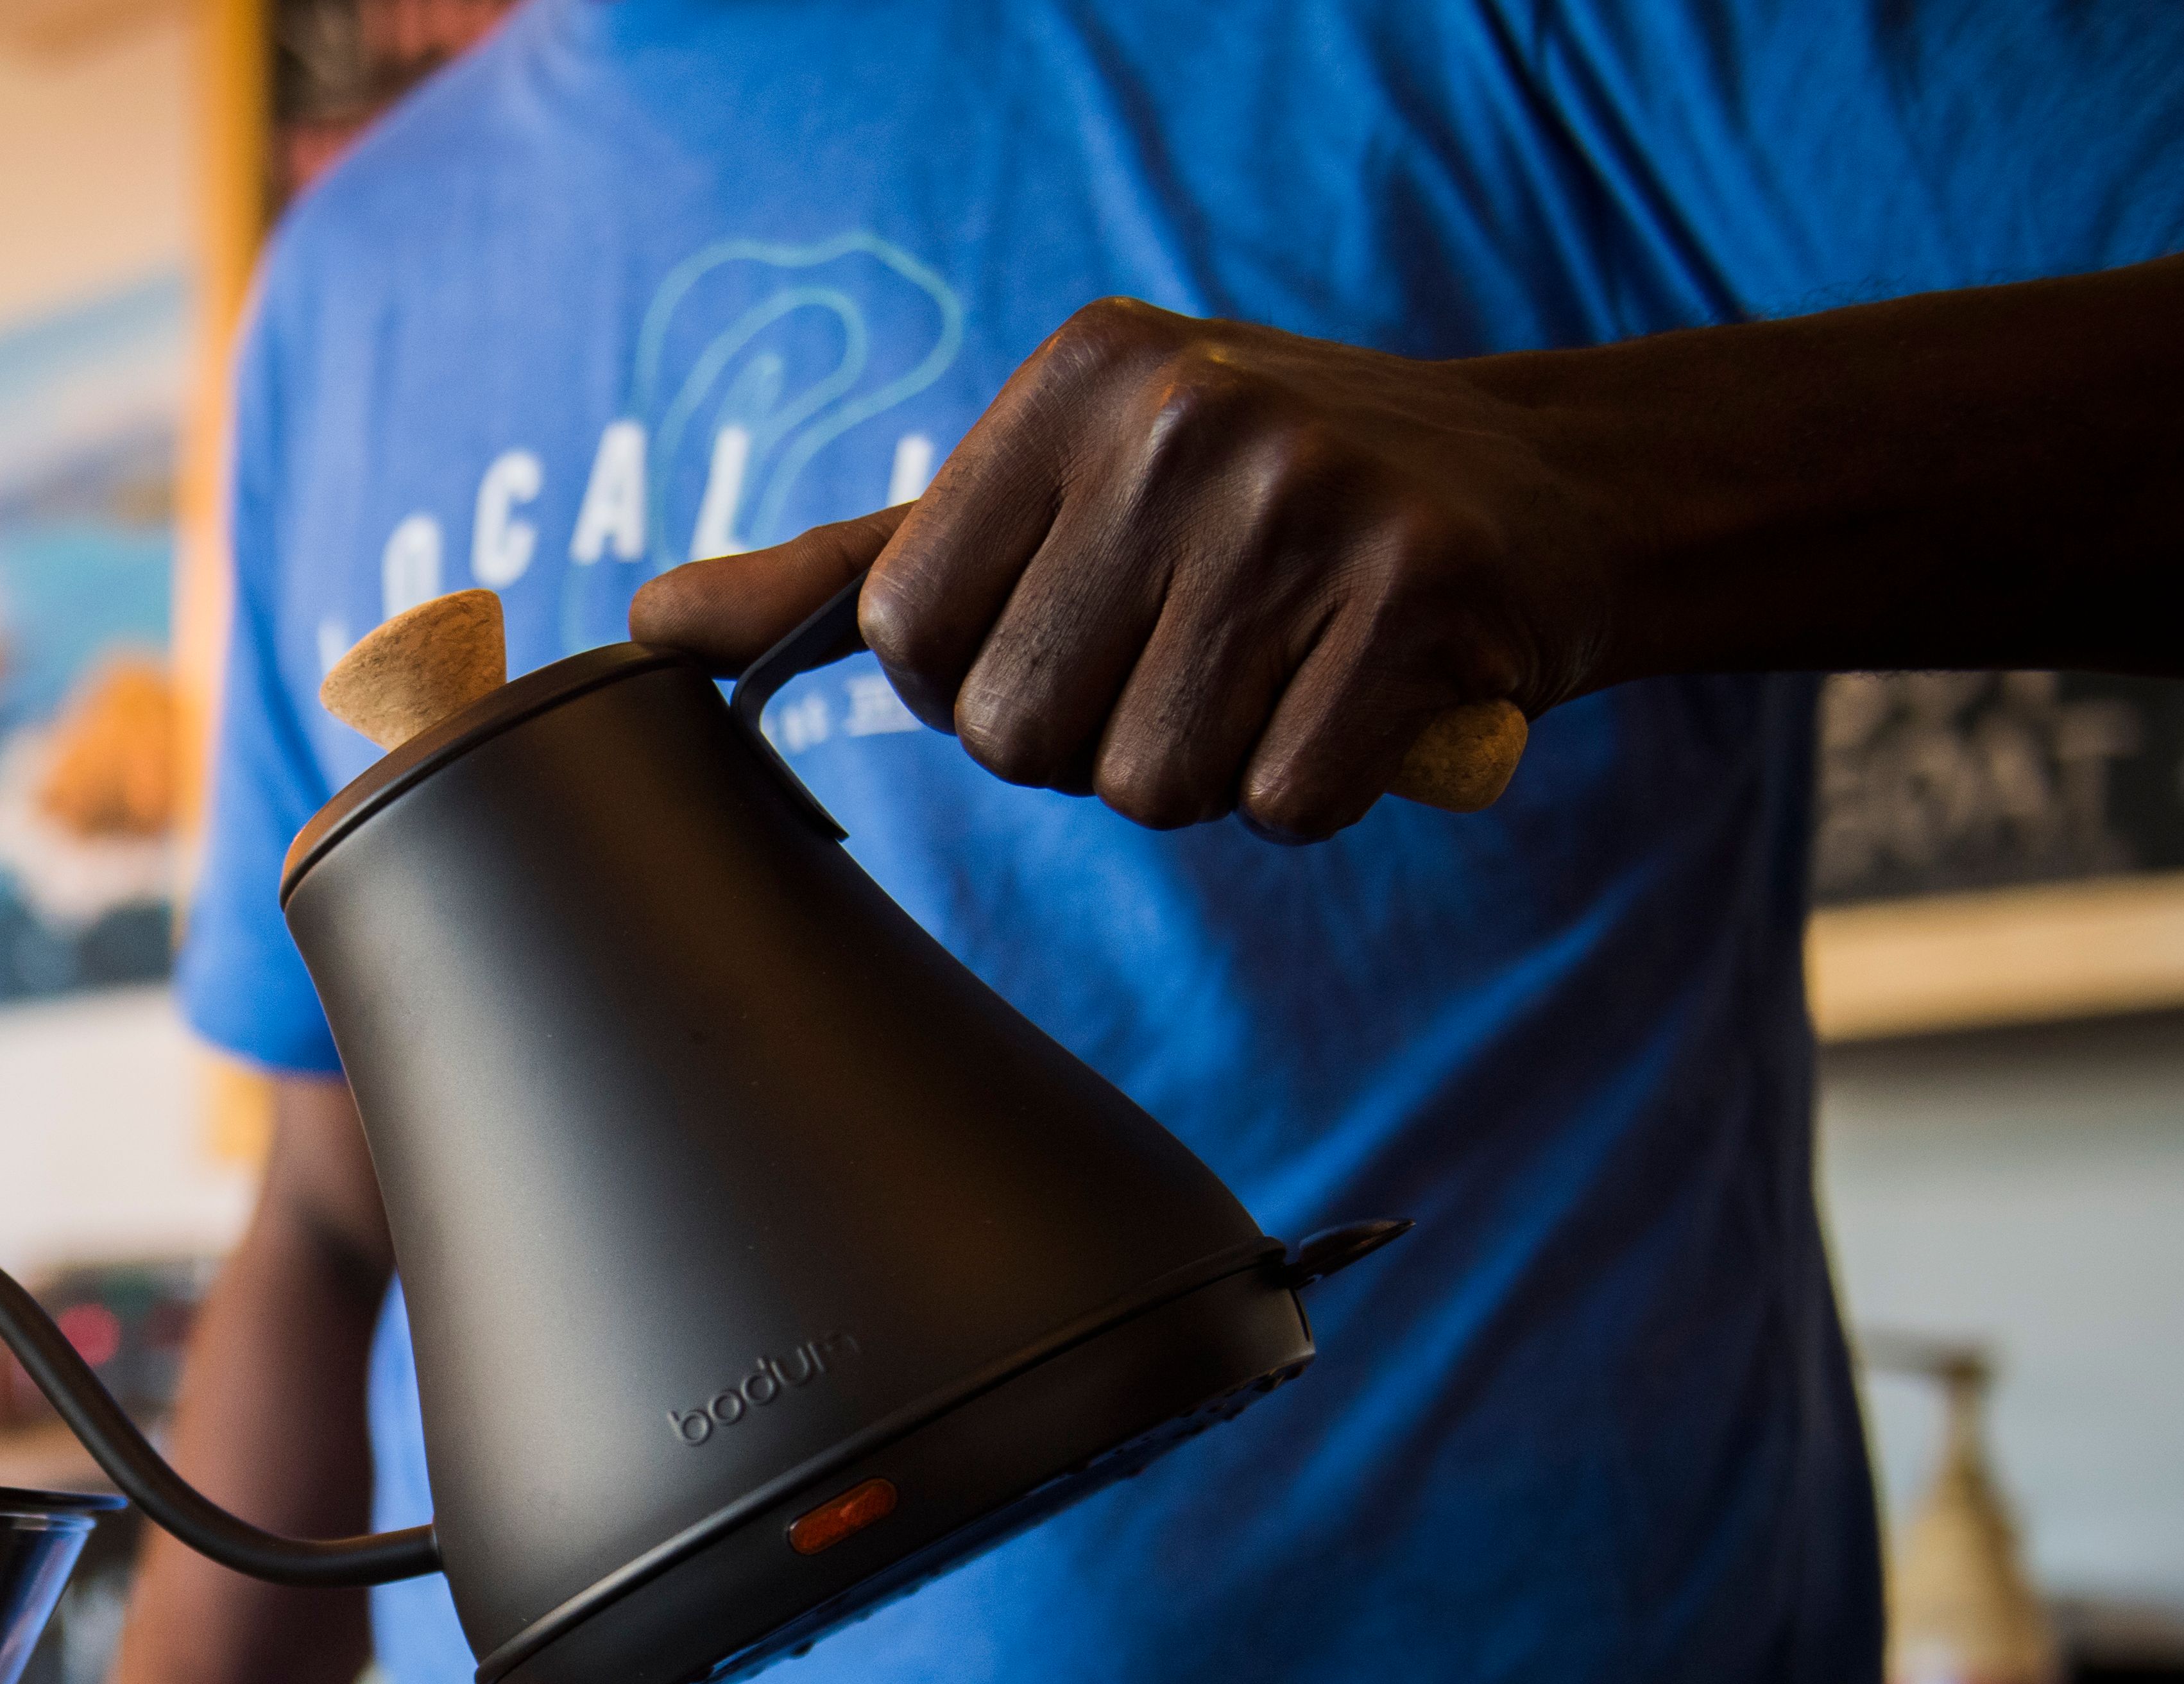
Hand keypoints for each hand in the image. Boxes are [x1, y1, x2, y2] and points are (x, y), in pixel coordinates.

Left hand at [631, 298, 1610, 839]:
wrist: (1536, 486)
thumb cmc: (1250, 507)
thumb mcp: (1043, 494)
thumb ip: (841, 569)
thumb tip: (647, 623)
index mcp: (1073, 380)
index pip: (906, 639)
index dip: (980, 685)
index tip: (1082, 627)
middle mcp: (1181, 416)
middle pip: (1017, 731)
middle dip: (1092, 740)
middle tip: (1191, 658)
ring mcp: (1309, 498)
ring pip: (1145, 784)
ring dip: (1206, 772)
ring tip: (1275, 673)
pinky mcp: (1418, 595)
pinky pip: (1280, 803)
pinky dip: (1316, 790)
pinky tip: (1359, 701)